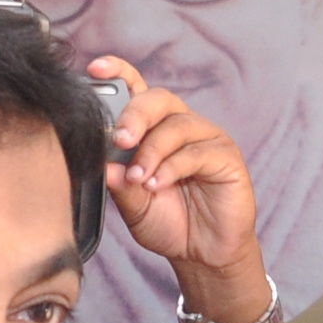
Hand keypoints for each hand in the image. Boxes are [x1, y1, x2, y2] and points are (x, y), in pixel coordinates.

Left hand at [92, 57, 274, 319]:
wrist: (203, 254)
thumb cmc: (169, 222)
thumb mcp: (134, 205)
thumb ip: (120, 183)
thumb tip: (103, 163)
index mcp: (154, 129)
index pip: (137, 90)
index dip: (118, 72)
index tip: (95, 68)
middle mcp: (180, 126)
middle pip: (157, 99)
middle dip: (134, 115)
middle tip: (120, 139)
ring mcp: (206, 139)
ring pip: (176, 126)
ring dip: (152, 152)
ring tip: (141, 179)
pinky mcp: (226, 157)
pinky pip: (197, 152)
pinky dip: (173, 168)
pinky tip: (159, 185)